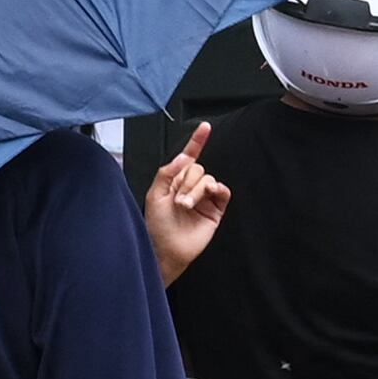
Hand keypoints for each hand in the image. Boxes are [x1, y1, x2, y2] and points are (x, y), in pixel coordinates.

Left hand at [144, 127, 229, 283]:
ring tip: (186, 206)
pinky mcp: (215, 210)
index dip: (197, 142)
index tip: (205, 127)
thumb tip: (186, 157)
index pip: (188, 157)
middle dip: (188, 183)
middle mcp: (190, 187)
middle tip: (178, 201)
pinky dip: (218, 189)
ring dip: (197, 191)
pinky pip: (223, 192)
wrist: (166, 250)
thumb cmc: (157, 226)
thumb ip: (167, 173)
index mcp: (175, 181)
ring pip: (208, 179)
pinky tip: (210, 194)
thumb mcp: (154, 195)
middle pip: (198, 169)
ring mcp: (204, 199)